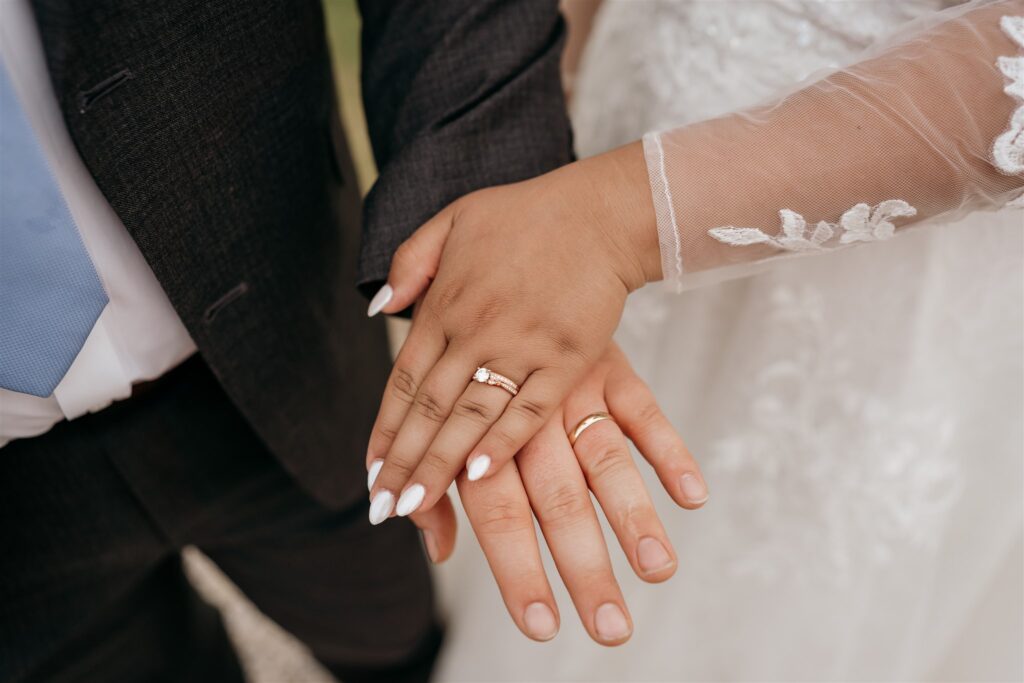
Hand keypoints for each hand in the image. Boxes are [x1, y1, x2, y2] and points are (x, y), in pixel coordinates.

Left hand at [366, 143, 661, 521]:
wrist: (599, 213)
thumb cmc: (526, 216)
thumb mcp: (454, 219)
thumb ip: (412, 263)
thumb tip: (381, 308)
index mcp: (445, 303)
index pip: (404, 380)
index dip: (385, 430)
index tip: (372, 473)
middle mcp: (476, 329)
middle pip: (431, 408)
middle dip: (405, 462)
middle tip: (384, 507)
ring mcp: (522, 345)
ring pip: (472, 415)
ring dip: (441, 463)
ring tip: (418, 504)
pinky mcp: (566, 358)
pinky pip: (529, 408)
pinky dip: (503, 441)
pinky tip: (479, 473)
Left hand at [408, 341, 707, 645]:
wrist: (511, 262)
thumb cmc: (459, 352)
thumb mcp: (436, 414)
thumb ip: (436, 486)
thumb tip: (437, 551)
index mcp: (478, 428)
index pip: (495, 511)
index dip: (516, 568)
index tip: (540, 625)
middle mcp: (527, 413)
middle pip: (556, 500)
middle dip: (582, 566)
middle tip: (608, 628)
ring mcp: (573, 388)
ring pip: (604, 460)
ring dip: (633, 517)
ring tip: (657, 572)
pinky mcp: (612, 367)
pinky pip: (643, 409)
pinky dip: (667, 449)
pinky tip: (692, 495)